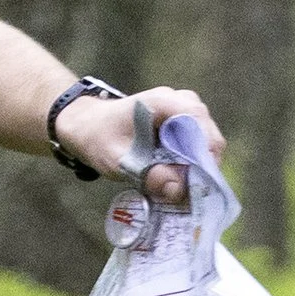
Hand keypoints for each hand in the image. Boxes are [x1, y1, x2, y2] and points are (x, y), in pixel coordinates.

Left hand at [53, 84, 223, 209]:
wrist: (87, 126)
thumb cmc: (98, 138)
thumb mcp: (118, 160)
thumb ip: (147, 174)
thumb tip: (179, 190)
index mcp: (165, 102)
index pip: (200, 125)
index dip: (206, 155)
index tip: (201, 184)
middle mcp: (180, 101)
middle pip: (208, 136)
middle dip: (202, 167)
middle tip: (191, 194)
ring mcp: (184, 110)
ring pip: (204, 142)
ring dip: (196, 167)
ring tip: (182, 190)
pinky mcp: (182, 122)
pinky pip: (196, 145)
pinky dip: (190, 163)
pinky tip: (177, 180)